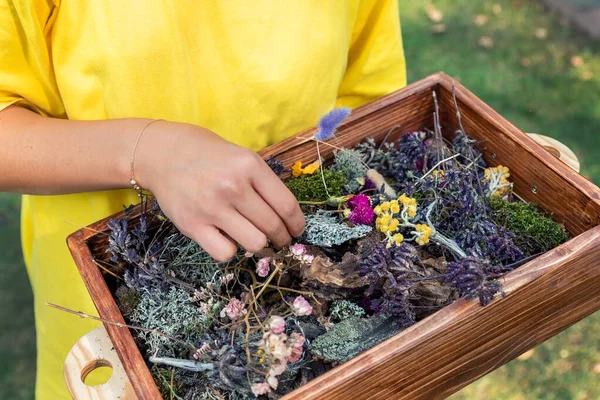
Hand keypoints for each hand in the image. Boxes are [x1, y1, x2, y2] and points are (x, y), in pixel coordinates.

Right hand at [137, 121, 304, 261]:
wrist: (163, 154)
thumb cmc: (209, 156)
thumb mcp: (242, 157)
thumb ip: (263, 183)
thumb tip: (287, 217)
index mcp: (250, 166)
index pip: (286, 205)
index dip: (297, 224)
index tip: (297, 230)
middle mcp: (233, 186)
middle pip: (272, 226)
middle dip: (282, 238)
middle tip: (281, 240)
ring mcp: (212, 207)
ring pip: (255, 243)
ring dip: (261, 246)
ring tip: (259, 241)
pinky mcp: (193, 225)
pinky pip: (226, 253)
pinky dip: (232, 250)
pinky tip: (230, 239)